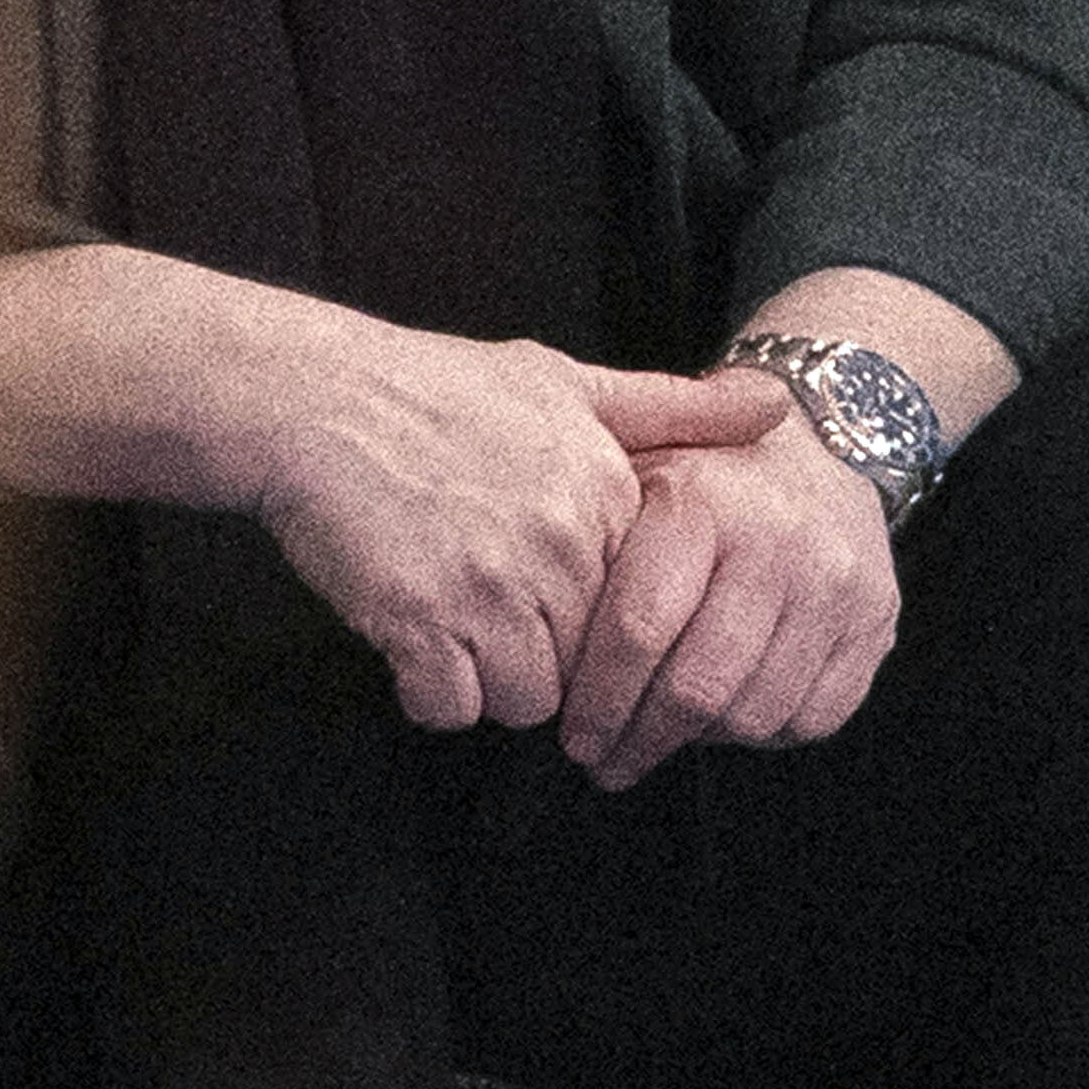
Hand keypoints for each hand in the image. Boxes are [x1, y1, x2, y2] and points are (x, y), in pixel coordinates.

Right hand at [250, 325, 790, 736]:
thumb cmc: (430, 389)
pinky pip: (450, 707)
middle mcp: (556, 544)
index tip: (548, 597)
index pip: (639, 610)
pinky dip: (428, 693)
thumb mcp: (561, 381)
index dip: (592, 616)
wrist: (310, 399)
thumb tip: (778, 409)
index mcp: (600, 495)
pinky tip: (411, 647)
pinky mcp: (419, 620)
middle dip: (542, 657)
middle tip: (489, 615)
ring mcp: (488, 586)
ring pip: (526, 700)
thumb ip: (671, 408)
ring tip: (451, 629)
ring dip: (488, 682)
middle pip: (587, 666)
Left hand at [555, 372, 899, 789]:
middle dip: (639, 739)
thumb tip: (520, 625)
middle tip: (602, 760)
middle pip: (698, 687)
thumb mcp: (632, 462)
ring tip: (655, 738)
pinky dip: (760, 733)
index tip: (571, 735)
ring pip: (754, 713)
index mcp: (703, 507)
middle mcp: (780, 548)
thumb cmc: (701, 468)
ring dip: (694, 742)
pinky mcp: (877, 624)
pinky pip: (813, 716)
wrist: (823, 440)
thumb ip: (584, 531)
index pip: (639, 630)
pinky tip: (721, 719)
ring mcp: (838, 590)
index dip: (598, 698)